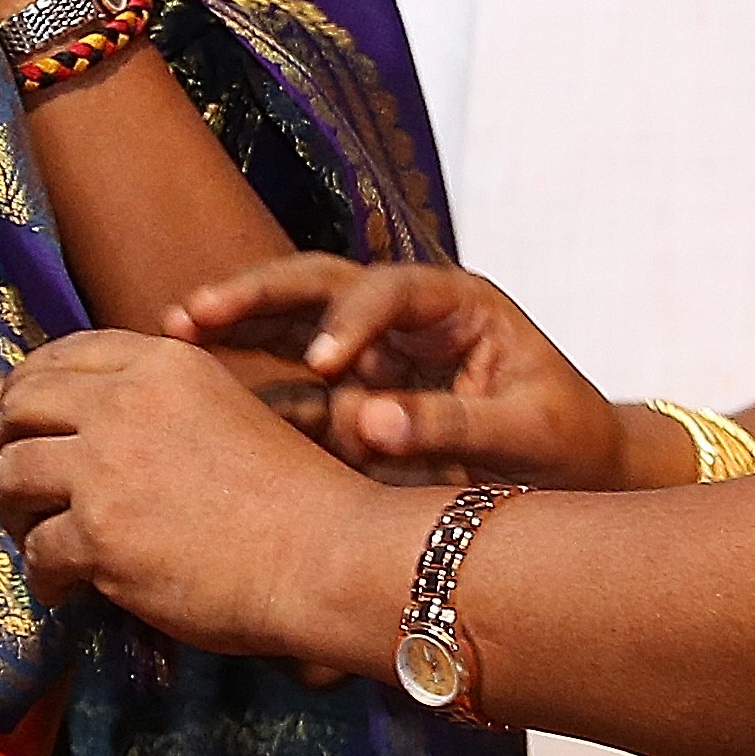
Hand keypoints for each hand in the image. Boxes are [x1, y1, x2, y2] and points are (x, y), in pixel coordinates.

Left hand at [0, 331, 413, 666]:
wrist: (323, 555)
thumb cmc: (294, 495)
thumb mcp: (230, 410)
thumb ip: (166, 404)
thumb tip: (97, 425)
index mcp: (163, 363)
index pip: (67, 354)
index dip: (28, 383)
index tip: (14, 411)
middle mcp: (124, 402)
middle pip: (23, 406)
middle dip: (6, 441)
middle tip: (15, 479)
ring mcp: (105, 467)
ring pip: (13, 474)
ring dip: (14, 510)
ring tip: (36, 537)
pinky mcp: (97, 534)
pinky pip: (37, 551)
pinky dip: (42, 574)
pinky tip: (65, 587)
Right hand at [169, 253, 647, 491]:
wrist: (580, 472)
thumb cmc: (566, 441)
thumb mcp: (526, 432)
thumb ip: (452, 424)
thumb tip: (367, 423)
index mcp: (456, 305)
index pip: (391, 291)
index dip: (352, 321)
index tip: (323, 365)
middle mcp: (405, 315)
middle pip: (321, 284)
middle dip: (259, 293)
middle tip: (198, 313)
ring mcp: (373, 351)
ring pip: (293, 320)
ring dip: (238, 322)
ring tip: (174, 332)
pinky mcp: (353, 393)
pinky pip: (294, 381)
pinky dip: (247, 380)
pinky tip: (194, 386)